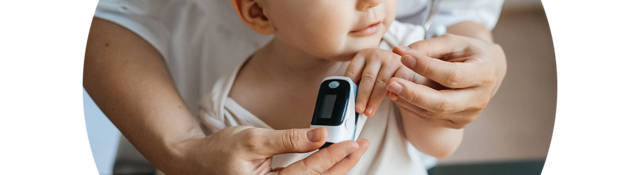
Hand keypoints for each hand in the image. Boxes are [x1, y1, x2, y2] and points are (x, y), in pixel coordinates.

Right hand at [176, 126, 369, 174]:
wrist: (196, 161)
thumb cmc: (219, 151)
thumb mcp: (253, 139)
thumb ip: (287, 139)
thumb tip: (319, 135)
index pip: (309, 172)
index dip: (333, 157)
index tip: (352, 142)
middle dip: (342, 164)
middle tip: (361, 145)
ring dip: (335, 166)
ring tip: (352, 149)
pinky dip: (320, 167)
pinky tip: (333, 156)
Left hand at [344, 48, 413, 116]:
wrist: (400, 63)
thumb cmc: (378, 71)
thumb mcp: (365, 72)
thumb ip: (358, 83)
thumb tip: (350, 101)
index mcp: (362, 55)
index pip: (353, 71)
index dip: (350, 87)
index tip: (348, 100)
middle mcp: (376, 55)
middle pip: (368, 78)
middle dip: (362, 96)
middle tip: (359, 109)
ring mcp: (391, 60)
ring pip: (382, 82)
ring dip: (375, 99)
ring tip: (369, 111)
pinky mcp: (404, 67)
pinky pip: (399, 80)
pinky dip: (395, 89)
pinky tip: (392, 98)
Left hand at [386, 33, 506, 128]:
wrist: (485, 72)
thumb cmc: (467, 53)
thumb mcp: (452, 42)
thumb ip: (427, 46)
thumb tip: (398, 50)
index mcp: (484, 74)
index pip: (452, 75)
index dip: (426, 68)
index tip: (403, 57)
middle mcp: (479, 99)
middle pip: (443, 102)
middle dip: (414, 94)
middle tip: (391, 82)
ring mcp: (469, 115)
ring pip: (433, 113)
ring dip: (408, 101)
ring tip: (390, 88)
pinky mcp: (457, 123)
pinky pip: (430, 118)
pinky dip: (411, 107)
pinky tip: (399, 96)